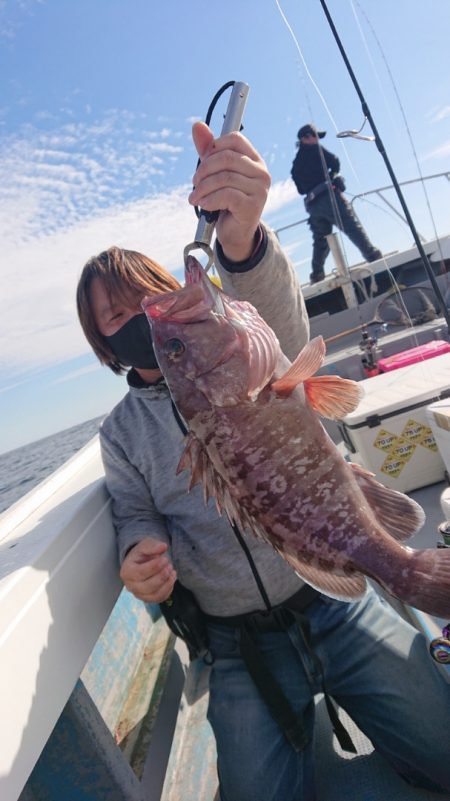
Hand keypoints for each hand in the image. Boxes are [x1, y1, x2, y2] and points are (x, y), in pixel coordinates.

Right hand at [120, 538, 176, 602]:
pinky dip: (168, 590)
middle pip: (148, 586)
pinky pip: (159, 598)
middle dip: (162, 576)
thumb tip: (163, 547)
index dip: (155, 567)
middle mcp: (130, 586)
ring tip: (172, 572)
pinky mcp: (147, 599)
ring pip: (154, 595)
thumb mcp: (145, 545)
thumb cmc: (142, 553)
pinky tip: (171, 578)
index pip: (141, 573)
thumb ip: (152, 545)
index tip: (165, 559)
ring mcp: (138, 594)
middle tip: (170, 565)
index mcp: (127, 571)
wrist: (141, 562)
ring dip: (167, 584)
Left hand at [189, 121, 270, 261]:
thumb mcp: (215, 173)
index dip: (213, 147)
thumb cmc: (226, 201)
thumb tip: (197, 126)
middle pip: (227, 158)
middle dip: (204, 169)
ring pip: (224, 178)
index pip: (235, 139)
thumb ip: (208, 151)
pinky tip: (203, 205)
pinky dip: (209, 200)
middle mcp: (261, 173)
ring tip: (195, 197)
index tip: (203, 162)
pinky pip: (226, 195)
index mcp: (255, 160)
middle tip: (195, 182)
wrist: (235, 233)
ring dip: (203, 188)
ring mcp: (259, 190)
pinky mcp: (252, 206)